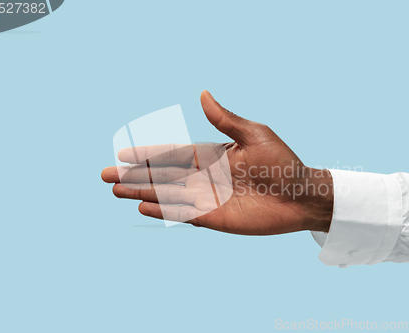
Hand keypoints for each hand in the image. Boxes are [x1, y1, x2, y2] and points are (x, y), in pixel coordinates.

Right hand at [101, 91, 332, 234]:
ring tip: (116, 191)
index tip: (122, 152)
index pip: (171, 154)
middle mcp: (205, 177)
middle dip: (134, 175)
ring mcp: (208, 198)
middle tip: (106, 176)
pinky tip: (143, 205)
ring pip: (167, 195)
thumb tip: (202, 94)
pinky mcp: (215, 218)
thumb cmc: (283, 163)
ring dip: (141, 191)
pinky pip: (183, 214)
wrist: (302, 195)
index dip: (147, 154)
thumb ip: (225, 120)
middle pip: (162, 176)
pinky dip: (163, 210)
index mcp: (211, 155)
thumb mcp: (254, 135)